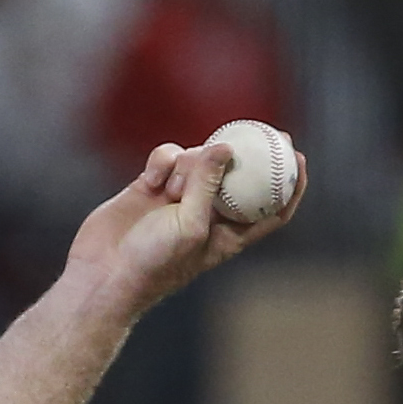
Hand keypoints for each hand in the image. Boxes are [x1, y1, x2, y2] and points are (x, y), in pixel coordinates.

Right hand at [65, 138, 302, 314]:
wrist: (104, 274)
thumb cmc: (154, 263)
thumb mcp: (190, 226)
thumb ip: (208, 186)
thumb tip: (225, 147)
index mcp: (228, 234)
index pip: (269, 209)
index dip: (288, 186)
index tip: (299, 159)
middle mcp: (206, 214)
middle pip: (234, 175)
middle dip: (247, 152)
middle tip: (263, 129)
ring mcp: (178, 197)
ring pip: (197, 159)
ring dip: (188, 164)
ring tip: (169, 189)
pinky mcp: (150, 186)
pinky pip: (166, 158)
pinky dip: (162, 162)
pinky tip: (150, 180)